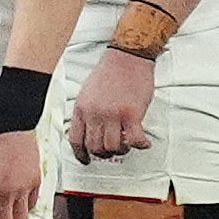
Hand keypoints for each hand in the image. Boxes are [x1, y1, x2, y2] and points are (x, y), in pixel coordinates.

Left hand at [70, 47, 154, 165]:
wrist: (127, 58)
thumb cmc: (109, 74)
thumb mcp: (87, 93)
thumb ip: (87, 112)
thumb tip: (88, 131)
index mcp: (81, 109)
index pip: (75, 139)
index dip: (80, 154)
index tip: (86, 160)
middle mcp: (94, 114)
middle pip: (94, 147)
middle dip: (104, 154)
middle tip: (113, 150)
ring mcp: (113, 114)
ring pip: (113, 147)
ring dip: (122, 150)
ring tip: (128, 144)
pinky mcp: (132, 114)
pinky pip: (135, 140)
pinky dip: (140, 145)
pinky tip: (143, 142)